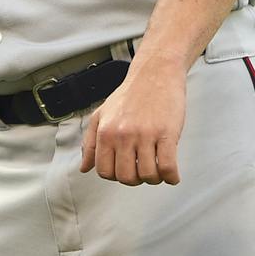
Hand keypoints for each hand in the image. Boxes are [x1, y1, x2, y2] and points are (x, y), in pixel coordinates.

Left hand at [79, 56, 185, 184]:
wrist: (154, 75)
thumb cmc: (129, 96)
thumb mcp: (101, 116)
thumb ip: (90, 143)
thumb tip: (84, 167)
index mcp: (105, 132)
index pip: (104, 171)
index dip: (115, 176)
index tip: (124, 170)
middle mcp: (122, 135)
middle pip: (126, 177)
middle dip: (135, 180)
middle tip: (141, 171)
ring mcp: (144, 135)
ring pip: (147, 175)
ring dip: (154, 179)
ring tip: (157, 170)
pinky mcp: (166, 134)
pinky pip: (168, 167)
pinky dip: (171, 177)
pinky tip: (171, 174)